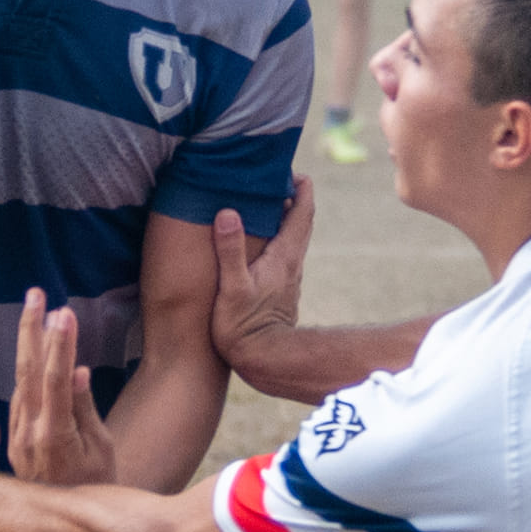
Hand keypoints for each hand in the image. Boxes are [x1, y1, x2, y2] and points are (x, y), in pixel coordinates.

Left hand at [8, 289, 115, 484]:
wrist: (64, 526)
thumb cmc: (95, 489)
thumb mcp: (100, 451)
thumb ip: (85, 410)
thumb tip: (78, 371)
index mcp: (54, 434)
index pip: (56, 379)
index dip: (59, 344)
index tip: (64, 312)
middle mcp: (29, 432)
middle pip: (28, 371)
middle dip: (33, 330)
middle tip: (36, 295)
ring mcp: (19, 435)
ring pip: (20, 380)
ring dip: (28, 344)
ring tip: (34, 310)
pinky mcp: (16, 439)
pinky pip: (19, 396)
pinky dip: (25, 369)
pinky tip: (29, 348)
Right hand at [211, 176, 312, 378]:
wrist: (263, 362)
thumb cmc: (245, 328)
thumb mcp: (233, 288)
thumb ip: (231, 250)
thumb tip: (227, 213)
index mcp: (285, 255)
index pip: (303, 210)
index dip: (300, 186)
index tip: (288, 169)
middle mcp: (293, 262)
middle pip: (301, 220)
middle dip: (291, 196)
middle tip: (270, 179)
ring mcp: (289, 277)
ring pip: (293, 237)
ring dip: (283, 218)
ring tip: (260, 205)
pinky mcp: (281, 290)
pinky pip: (283, 254)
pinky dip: (275, 238)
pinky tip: (257, 242)